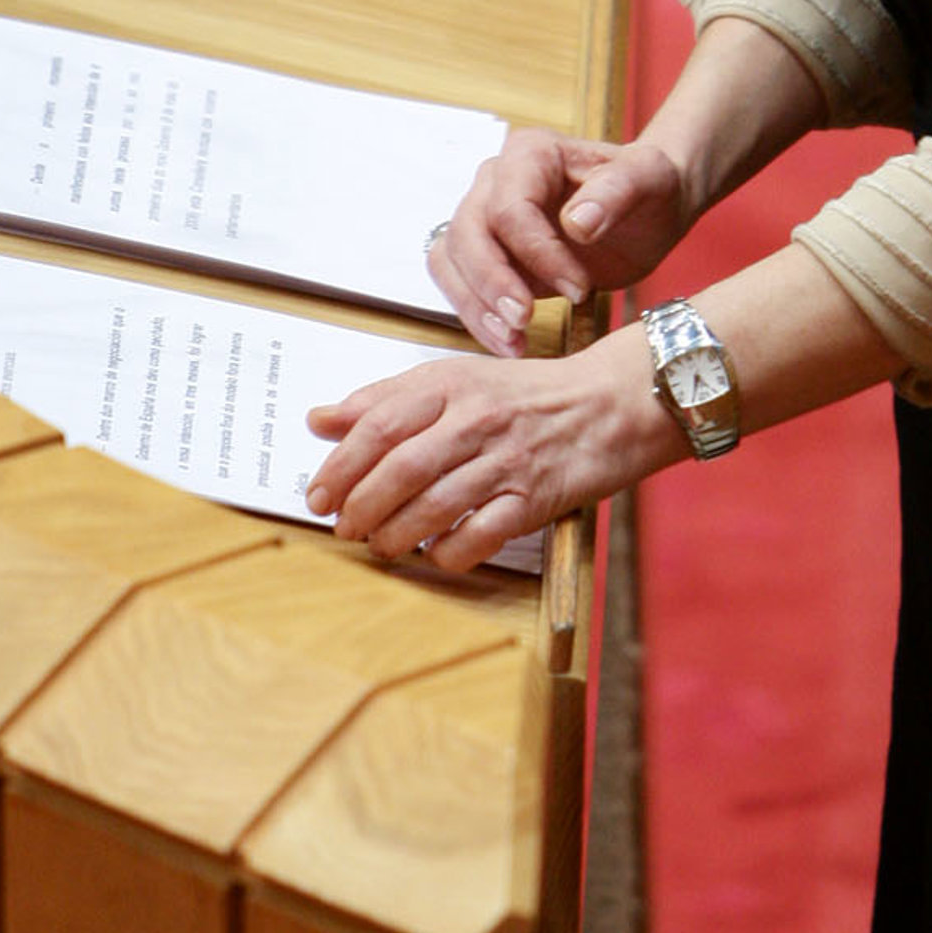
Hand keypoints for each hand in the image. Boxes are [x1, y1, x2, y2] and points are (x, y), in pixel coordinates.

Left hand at [306, 340, 676, 569]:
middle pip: (400, 468)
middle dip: (359, 506)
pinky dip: (448, 552)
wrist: (614, 402)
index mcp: (452, 383)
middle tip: (343, 526)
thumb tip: (319, 419)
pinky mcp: (534, 499)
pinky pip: (479, 536)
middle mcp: (477, 418)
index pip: (380, 423)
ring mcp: (507, 460)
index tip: (317, 493)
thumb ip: (387, 399)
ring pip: (433, 505)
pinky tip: (435, 553)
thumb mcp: (457, 379)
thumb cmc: (529, 394)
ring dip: (394, 534)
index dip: (340, 464)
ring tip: (381, 544)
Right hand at [429, 130, 691, 353]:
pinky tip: (509, 342)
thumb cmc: (649, 187)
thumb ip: (618, 190)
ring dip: (474, 305)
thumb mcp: (650, 178)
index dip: (537, 253)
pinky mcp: (488, 255)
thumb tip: (577, 222)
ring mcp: (486, 217)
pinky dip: (475, 315)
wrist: (648, 210)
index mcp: (531, 153)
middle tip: (524, 322)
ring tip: (513, 342)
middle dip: (491, 283)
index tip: (579, 290)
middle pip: (466, 232)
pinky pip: (459, 283)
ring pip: (450, 260)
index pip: (509, 207)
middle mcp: (497, 180)